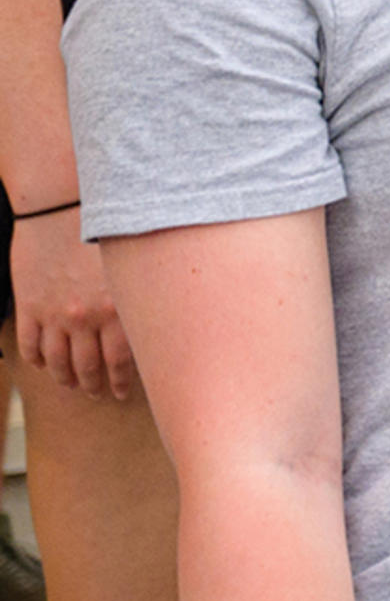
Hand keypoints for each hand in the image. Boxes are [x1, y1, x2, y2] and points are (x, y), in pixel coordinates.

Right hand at [8, 210, 133, 396]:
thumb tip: (150, 328)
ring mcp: (54, 314)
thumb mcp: (130, 268)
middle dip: (95, 386)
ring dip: (66, 379)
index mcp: (118, 308)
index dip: (121, 381)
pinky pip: (30, 345)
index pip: (122, 361)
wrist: (60, 207)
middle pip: (89, 367)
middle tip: (99, 393)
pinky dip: (35, 360)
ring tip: (73, 384)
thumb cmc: (104, 231)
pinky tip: (42, 364)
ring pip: (58, 363)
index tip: (123, 393)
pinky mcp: (29, 306)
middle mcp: (86, 317)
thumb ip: (135, 299)